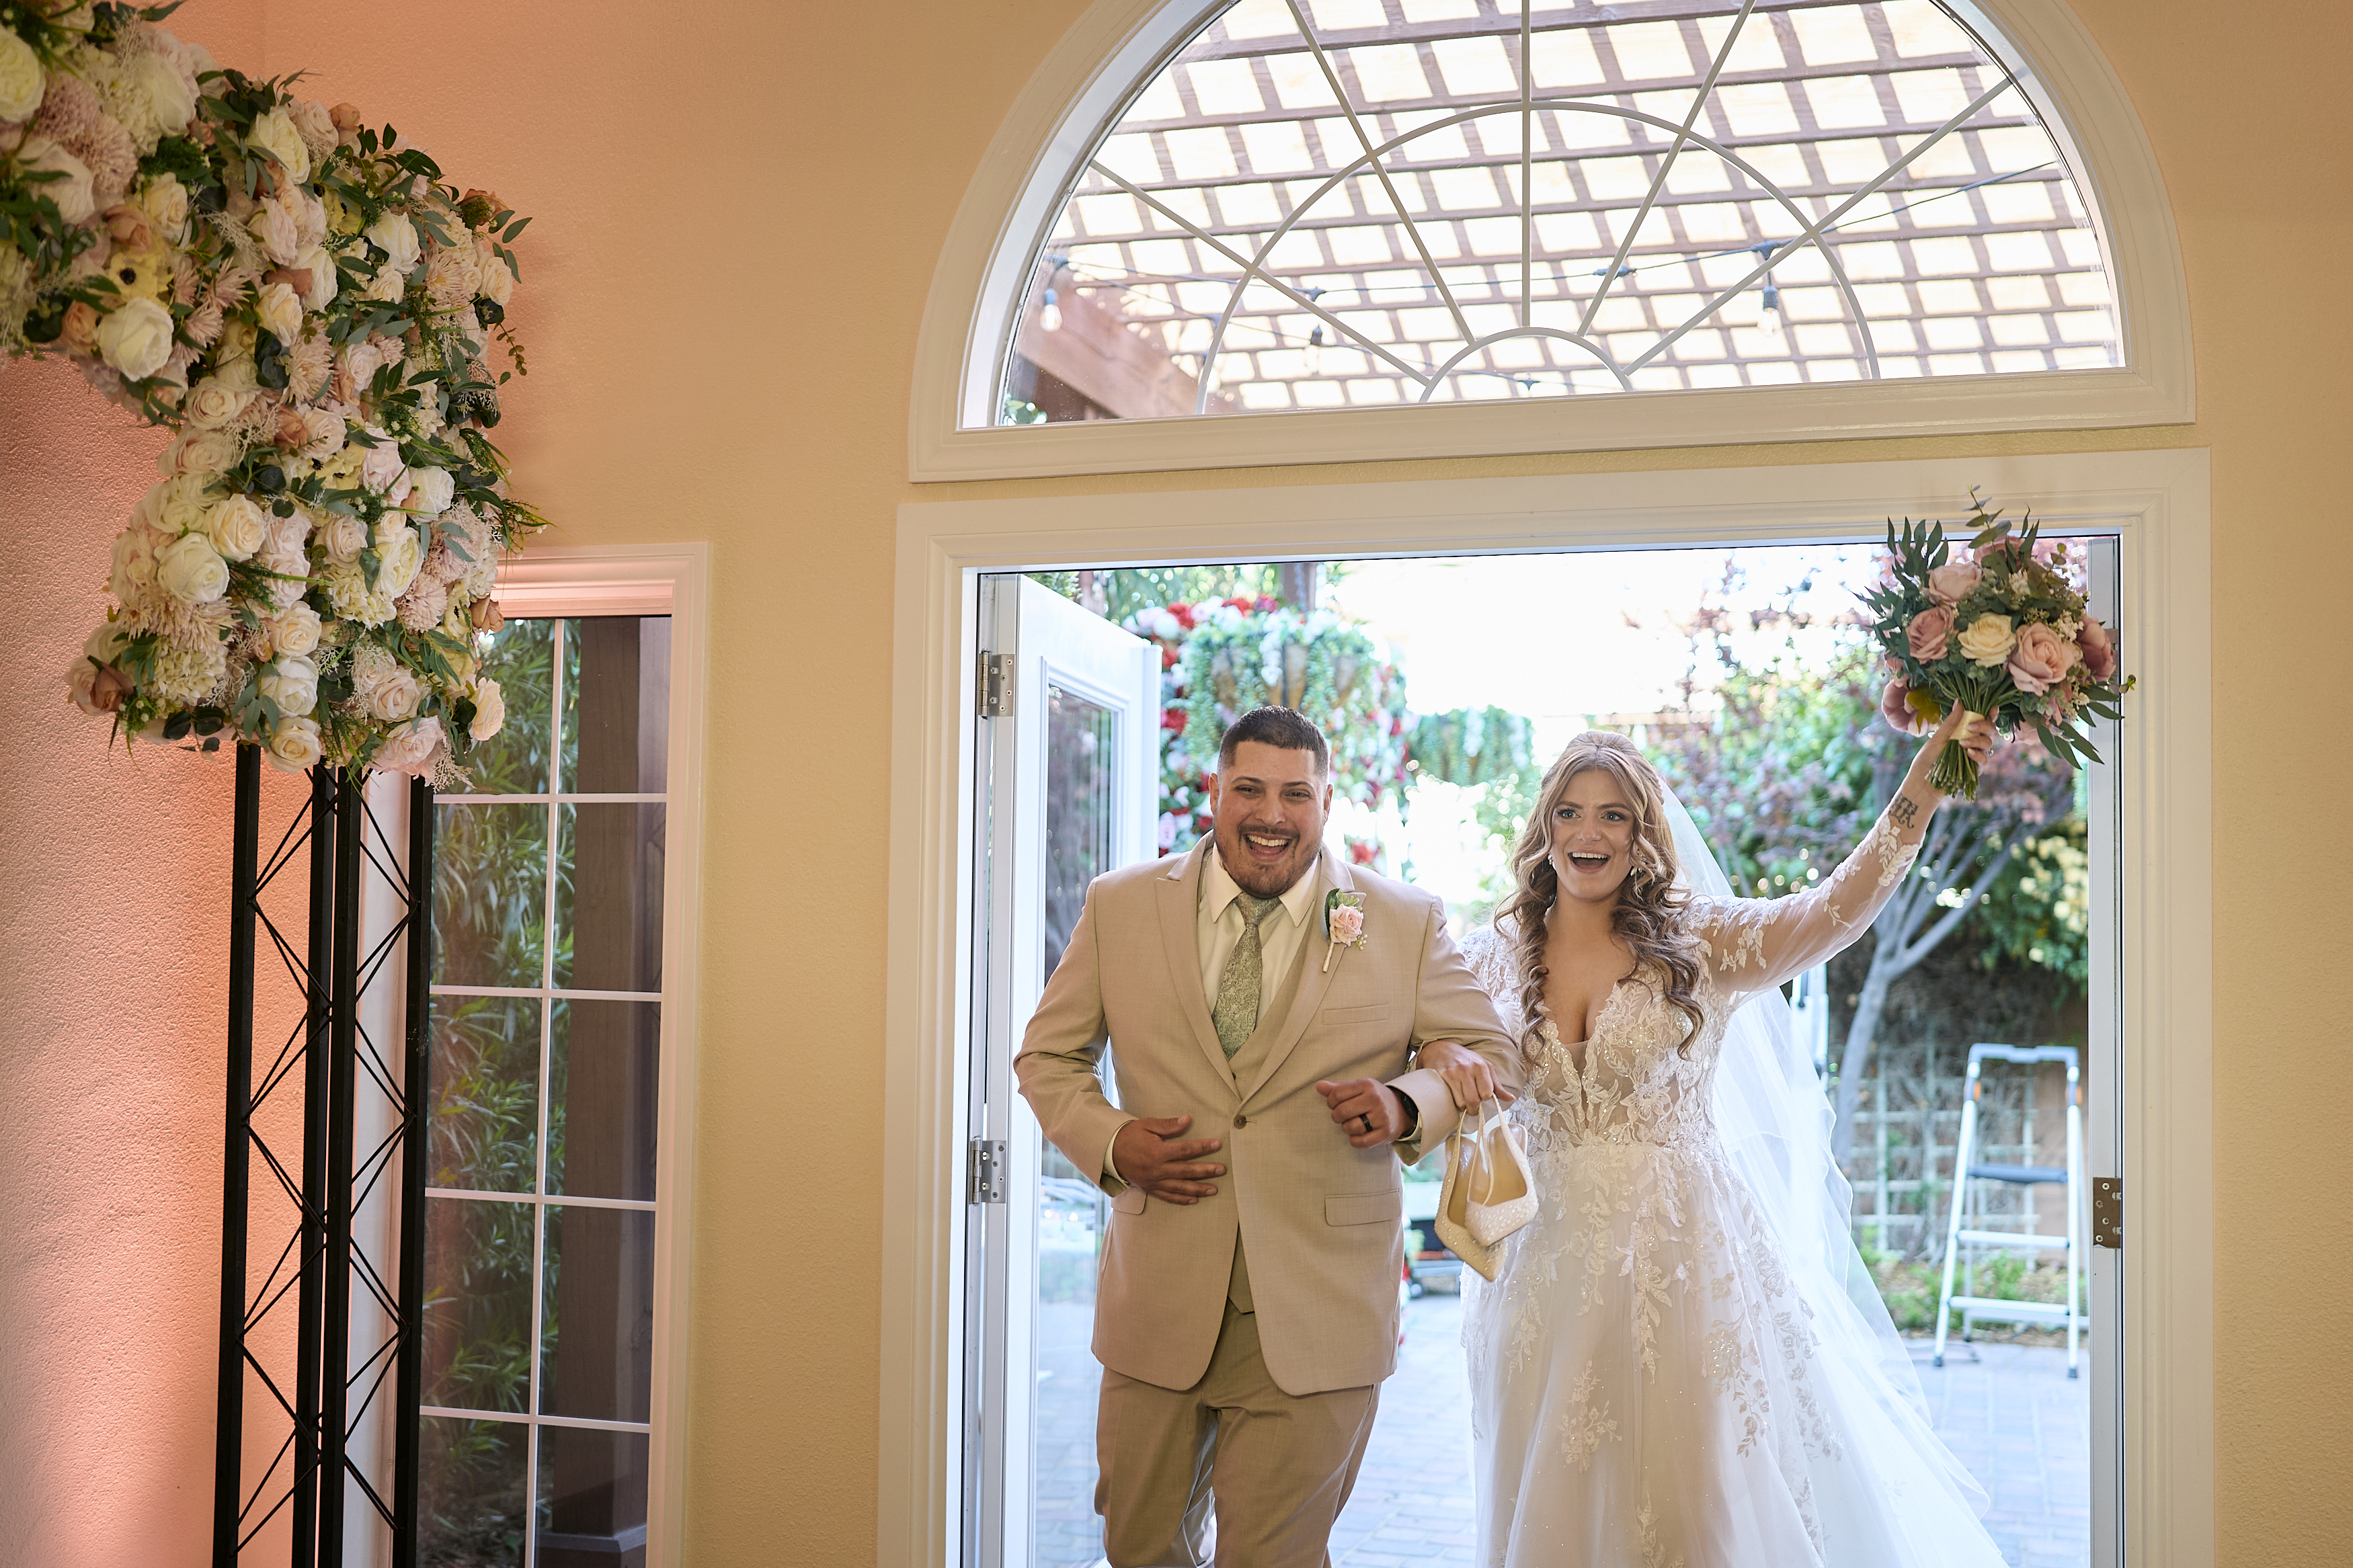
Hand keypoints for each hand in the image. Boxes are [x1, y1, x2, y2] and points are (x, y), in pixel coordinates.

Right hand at [1110, 1115, 1224, 1204]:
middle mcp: (1157, 1169)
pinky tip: (1194, 1200)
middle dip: (1206, 1171)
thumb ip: (1168, 1125)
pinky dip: (1181, 1199)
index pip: (1185, 1150)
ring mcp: (1153, 1181)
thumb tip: (1188, 1120)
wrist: (1109, 1152)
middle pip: (1186, 1171)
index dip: (1202, 1147)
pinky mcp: (1149, 1188)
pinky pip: (1168, 1196)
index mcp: (1157, 1152)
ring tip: (1214, 1189)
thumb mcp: (1147, 1125)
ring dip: (1198, 1189)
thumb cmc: (1129, 1135)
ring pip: (1180, 1187)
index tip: (1217, 1144)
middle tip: (1222, 1170)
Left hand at [1315, 1078, 1407, 1148]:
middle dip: (1337, 1116)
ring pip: (1350, 1127)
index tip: (1335, 1104)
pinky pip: (1360, 1142)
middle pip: (1342, 1111)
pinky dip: (1354, 1140)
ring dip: (1346, 1128)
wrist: (1401, 1110)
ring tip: (1352, 1123)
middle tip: (1342, 1116)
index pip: (1337, 1094)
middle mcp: (1375, 1099)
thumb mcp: (1358, 1088)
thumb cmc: (1373, 1098)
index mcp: (1366, 1085)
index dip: (1330, 1101)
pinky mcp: (1384, 1133)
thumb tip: (1318, 1086)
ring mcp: (1381, 1117)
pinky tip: (1358, 1134)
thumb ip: (1337, 1088)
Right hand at [1417, 1039, 1514, 1109]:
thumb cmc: (1464, 1059)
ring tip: (1461, 1100)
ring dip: (1462, 1107)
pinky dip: (1451, 1102)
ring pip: (1460, 1102)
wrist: (1440, 1048)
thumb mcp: (1484, 1067)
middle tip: (1471, 1108)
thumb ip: (1496, 1085)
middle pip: (1473, 1100)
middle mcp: (1466, 1068)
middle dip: (1473, 1109)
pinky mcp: (1440, 1076)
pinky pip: (1448, 1098)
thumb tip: (1511, 1098)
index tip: (1480, 1098)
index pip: (1486, 1093)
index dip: (1484, 1099)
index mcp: (1480, 1066)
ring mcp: (1452, 1072)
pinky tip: (1452, 1097)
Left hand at [1894, 706, 1998, 823]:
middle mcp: (1972, 742)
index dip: (1990, 714)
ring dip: (1977, 741)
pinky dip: (1977, 755)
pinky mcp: (1976, 769)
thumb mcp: (1938, 738)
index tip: (1992, 708)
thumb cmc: (1927, 759)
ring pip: (1989, 743)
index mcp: (1964, 731)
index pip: (1982, 720)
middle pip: (1990, 730)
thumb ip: (1951, 722)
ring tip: (1962, 743)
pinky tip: (1968, 753)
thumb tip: (1959, 702)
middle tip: (1970, 727)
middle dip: (1984, 725)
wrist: (1923, 782)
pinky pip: (1984, 759)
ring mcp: (1975, 755)